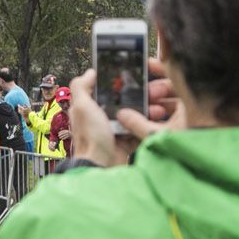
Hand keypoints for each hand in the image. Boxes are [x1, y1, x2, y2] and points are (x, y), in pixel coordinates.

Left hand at [68, 59, 184, 166]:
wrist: (102, 166)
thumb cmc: (90, 138)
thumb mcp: (82, 107)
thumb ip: (81, 87)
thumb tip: (90, 72)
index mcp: (89, 109)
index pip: (104, 90)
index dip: (116, 83)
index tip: (132, 76)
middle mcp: (101, 119)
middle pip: (122, 101)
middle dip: (137, 97)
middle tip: (151, 92)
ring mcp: (114, 131)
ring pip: (133, 115)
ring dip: (146, 111)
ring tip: (157, 107)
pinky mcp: (125, 142)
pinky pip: (138, 130)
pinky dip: (146, 126)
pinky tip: (155, 121)